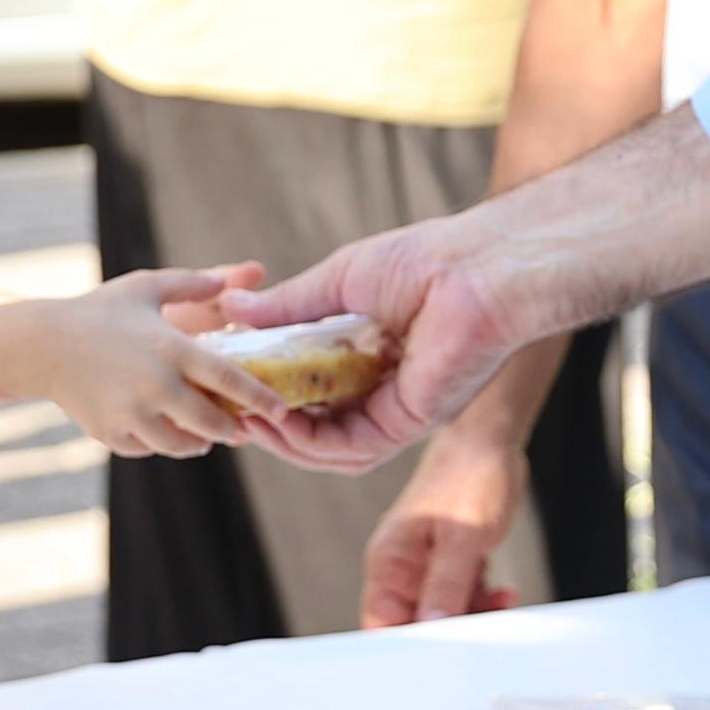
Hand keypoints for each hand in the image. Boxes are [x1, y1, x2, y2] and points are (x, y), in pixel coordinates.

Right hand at [26, 283, 269, 460]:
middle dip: (231, 430)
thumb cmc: (100, 310)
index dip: (260, 398)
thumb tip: (242, 277)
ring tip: (205, 434)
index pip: (228, 379)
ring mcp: (131, 414)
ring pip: (181, 445)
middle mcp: (155, 386)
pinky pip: (148, 449)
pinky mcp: (111, 434)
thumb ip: (195, 283)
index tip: (281, 409)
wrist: (42, 345)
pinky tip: (162, 429)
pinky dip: (159, 442)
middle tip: (241, 428)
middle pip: (211, 423)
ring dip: (198, 442)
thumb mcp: (147, 287)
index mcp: (170, 348)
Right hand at [228, 219, 540, 475]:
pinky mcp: (410, 423)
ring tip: (247, 419)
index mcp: (371, 354)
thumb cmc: (424, 261)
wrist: (477, 268)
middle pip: (319, 426)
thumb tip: (233, 308)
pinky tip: (280, 423)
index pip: (313, 389)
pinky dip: (312, 442)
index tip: (234, 381)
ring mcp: (398, 409)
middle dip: (272, 424)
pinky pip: (354, 449)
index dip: (272, 391)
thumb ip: (289, 306)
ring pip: (332, 448)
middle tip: (232, 409)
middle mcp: (384, 388)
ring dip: (286, 440)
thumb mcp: (339, 280)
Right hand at [360, 436, 523, 629]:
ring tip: (501, 603)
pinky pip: (462, 598)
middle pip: (414, 624)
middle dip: (449, 631)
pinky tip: (503, 593)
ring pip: (443, 615)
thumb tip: (431, 629)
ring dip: (474, 616)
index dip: (405, 645)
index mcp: (389, 560)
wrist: (490, 441)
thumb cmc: (470, 474)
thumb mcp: (463, 537)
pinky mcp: (450, 564)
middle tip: (482, 627)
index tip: (437, 658)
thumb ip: (446, 586)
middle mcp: (402, 568)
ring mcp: (426, 566)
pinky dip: (484, 601)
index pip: (380, 622)